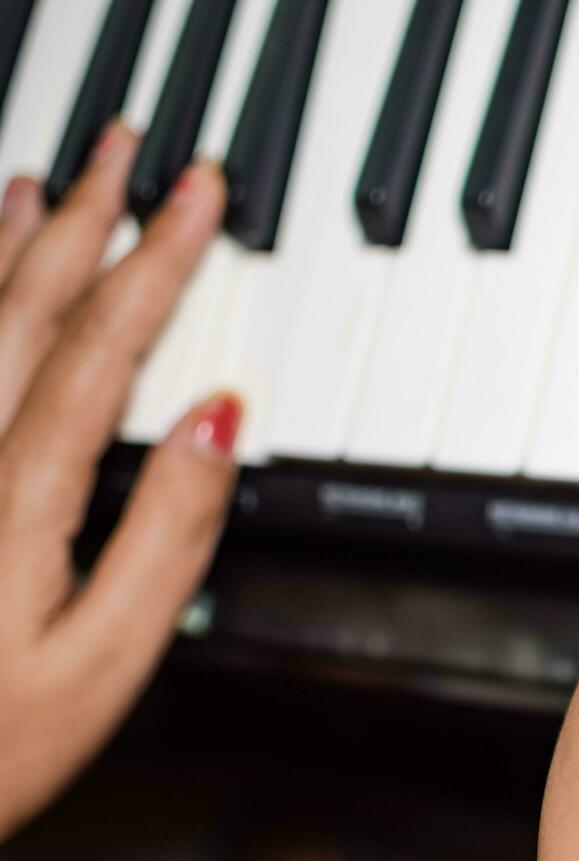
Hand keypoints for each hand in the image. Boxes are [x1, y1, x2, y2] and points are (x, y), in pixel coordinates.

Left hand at [0, 122, 238, 837]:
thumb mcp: (109, 657)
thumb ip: (172, 532)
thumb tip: (222, 425)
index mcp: (18, 495)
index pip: (103, 343)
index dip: (159, 260)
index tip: (201, 198)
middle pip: (28, 305)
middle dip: (89, 215)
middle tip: (132, 149)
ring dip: (16, 238)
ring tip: (53, 177)